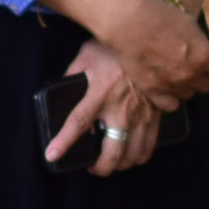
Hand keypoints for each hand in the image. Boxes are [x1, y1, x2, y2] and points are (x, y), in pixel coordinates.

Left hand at [44, 38, 169, 175]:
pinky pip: (149, 145)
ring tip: (111, 162)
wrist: (151, 41)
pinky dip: (140, 156)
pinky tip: (132, 155)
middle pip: (111, 153)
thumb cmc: (115, 48)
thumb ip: (75, 73)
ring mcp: (140, 115)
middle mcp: (120, 110)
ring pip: (132, 154)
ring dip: (120, 165)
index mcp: (99, 94)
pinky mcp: (155, 115)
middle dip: (101, 168)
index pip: (78, 123)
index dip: (63, 142)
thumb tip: (64, 87)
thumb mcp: (87, 55)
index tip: (52, 155)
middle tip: (93, 167)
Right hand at [91, 0, 208, 102]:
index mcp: (204, 55)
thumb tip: (208, 57)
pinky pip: (171, 105)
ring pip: (188, 95)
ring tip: (172, 71)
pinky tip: (164, 85)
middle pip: (207, 86)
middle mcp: (191, 73)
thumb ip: (202, 46)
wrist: (128, 22)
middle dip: (201, 76)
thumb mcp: (190, 25)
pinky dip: (170, 98)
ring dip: (184, 86)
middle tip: (189, 65)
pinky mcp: (153, 91)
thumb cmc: (159, 17)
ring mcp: (172, 84)